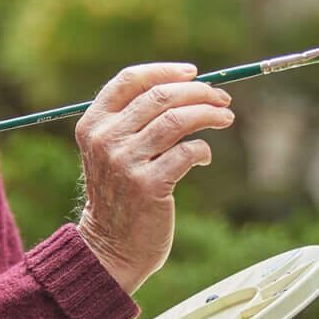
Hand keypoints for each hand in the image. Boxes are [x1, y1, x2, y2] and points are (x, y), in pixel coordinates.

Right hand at [75, 62, 234, 293]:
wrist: (110, 246)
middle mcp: (106, 139)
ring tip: (225, 118)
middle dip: (198, 92)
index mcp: (93, 124)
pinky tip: (203, 157)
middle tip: (222, 98)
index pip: (129, 80)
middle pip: (159, 96)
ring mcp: (126, 163)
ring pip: (177, 120)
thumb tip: (186, 86)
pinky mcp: (149, 186)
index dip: (164, 71)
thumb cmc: (119, 193)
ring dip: (208, 114)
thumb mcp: (111, 151)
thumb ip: (133, 120)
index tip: (193, 73)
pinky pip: (187, 153)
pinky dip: (203, 150)